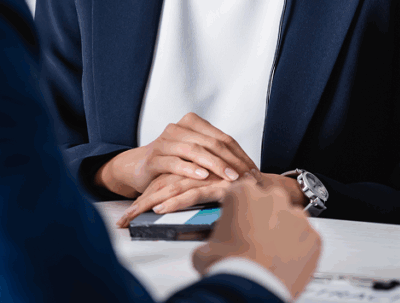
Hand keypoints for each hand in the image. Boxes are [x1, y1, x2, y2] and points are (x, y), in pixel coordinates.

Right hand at [95, 112, 256, 197]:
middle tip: (244, 176)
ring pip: (194, 150)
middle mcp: (178, 128)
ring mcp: (164, 142)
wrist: (139, 167)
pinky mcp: (153, 158)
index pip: (223, 137)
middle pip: (211, 143)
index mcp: (192, 122)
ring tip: (228, 176)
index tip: (252, 169)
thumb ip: (216, 153)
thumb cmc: (174, 160)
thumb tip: (248, 168)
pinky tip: (202, 176)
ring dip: (214, 165)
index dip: (239, 154)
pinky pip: (174, 162)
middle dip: (230, 161)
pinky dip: (190, 169)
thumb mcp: (196, 153)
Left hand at [116, 170, 308, 227]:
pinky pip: (194, 193)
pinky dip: (176, 201)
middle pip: (165, 184)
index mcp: (197, 175)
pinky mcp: (222, 185)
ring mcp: (212, 177)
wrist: (276, 192)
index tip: (129, 217)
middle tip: (123, 220)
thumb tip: (185, 228)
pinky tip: (161, 208)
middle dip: (142, 203)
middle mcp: (202, 172)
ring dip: (152, 203)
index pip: (166, 184)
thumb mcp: (218, 204)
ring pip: (175, 187)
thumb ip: (201, 207)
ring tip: (134, 215)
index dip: (147, 200)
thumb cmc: (247, 202)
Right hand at [193, 176, 321, 298]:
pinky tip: (285, 261)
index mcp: (244, 194)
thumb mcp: (204, 250)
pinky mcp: (313, 236)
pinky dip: (298, 248)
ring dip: (283, 231)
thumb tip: (210, 249)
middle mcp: (274, 199)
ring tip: (270, 253)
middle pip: (270, 201)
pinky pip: (306, 238)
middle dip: (263, 216)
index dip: (239, 207)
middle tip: (254, 239)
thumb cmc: (230, 268)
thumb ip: (212, 240)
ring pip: (290, 219)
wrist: (253, 290)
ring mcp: (297, 217)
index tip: (237, 219)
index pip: (242, 191)